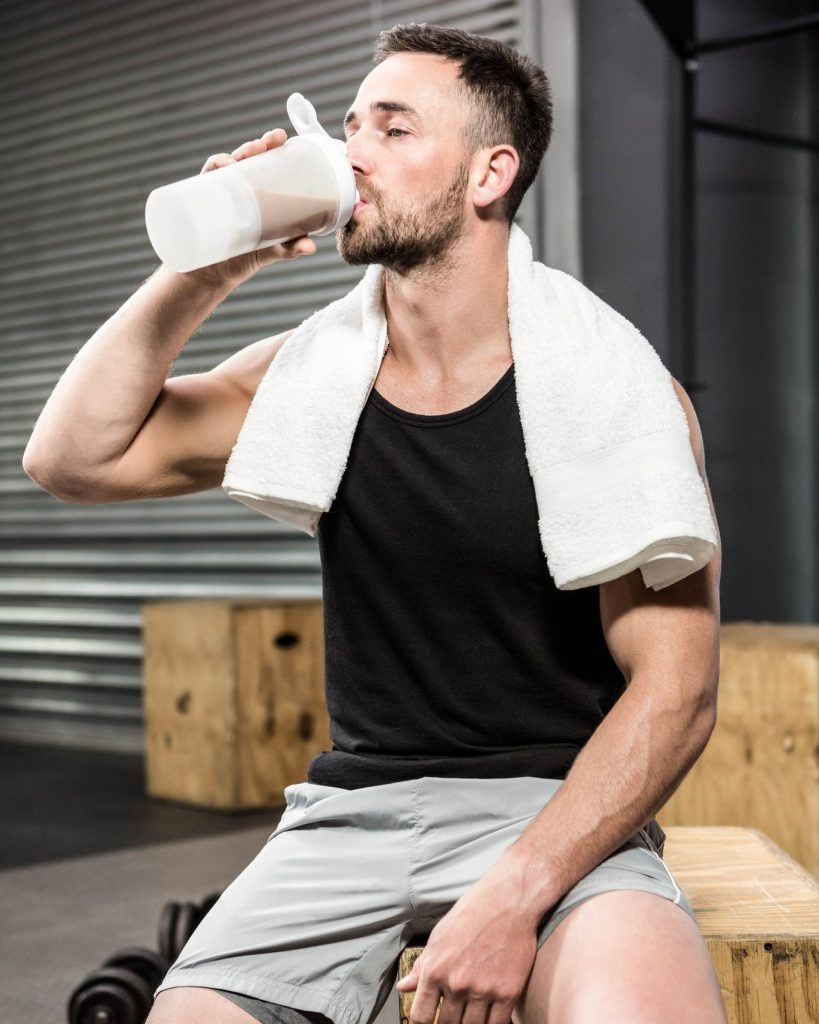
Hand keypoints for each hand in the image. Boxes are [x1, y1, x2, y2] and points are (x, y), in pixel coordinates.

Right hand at [183, 128, 316, 288]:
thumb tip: (311, 247)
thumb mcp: (273, 250)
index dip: (272, 146)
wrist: (214, 274)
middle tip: (268, 142)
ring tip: (249, 153)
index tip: (281, 137)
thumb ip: (291, 247)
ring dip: (238, 154)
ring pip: (228, 164)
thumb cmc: (246, 256)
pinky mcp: (204, 200)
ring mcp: (221, 192)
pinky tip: (223, 167)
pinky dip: (214, 169)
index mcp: (258, 192)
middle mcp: (239, 187)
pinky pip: (207, 178)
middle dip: (257, 145)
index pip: (266, 162)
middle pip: (247, 158)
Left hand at [396, 870, 539, 1023]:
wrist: (508, 902)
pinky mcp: (508, 993)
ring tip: (471, 1012)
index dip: (424, 1022)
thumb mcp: (439, 937)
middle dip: (448, 1022)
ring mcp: (483, 990)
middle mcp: (456, 983)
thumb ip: (422, 966)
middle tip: (455, 1012)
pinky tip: (489, 1015)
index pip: (421, 1016)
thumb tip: (404, 987)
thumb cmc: (471, 914)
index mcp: (435, 970)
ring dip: (470, 1023)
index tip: (431, 1019)